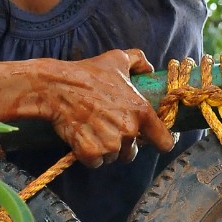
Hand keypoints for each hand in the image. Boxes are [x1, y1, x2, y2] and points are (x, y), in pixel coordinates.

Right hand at [39, 48, 173, 167]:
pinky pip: (95, 162)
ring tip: (92, 130)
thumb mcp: (117, 58)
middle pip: (132, 152)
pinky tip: (82, 138)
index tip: (152, 141)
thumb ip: (139, 61)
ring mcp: (110, 144)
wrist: (57, 86)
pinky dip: (89, 155)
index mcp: (141, 111)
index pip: (164, 142)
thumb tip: (149, 68)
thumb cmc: (87, 72)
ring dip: (105, 149)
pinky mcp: (91, 153)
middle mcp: (129, 131)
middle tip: (107, 129)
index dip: (160, 143)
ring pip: (113, 157)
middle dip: (122, 145)